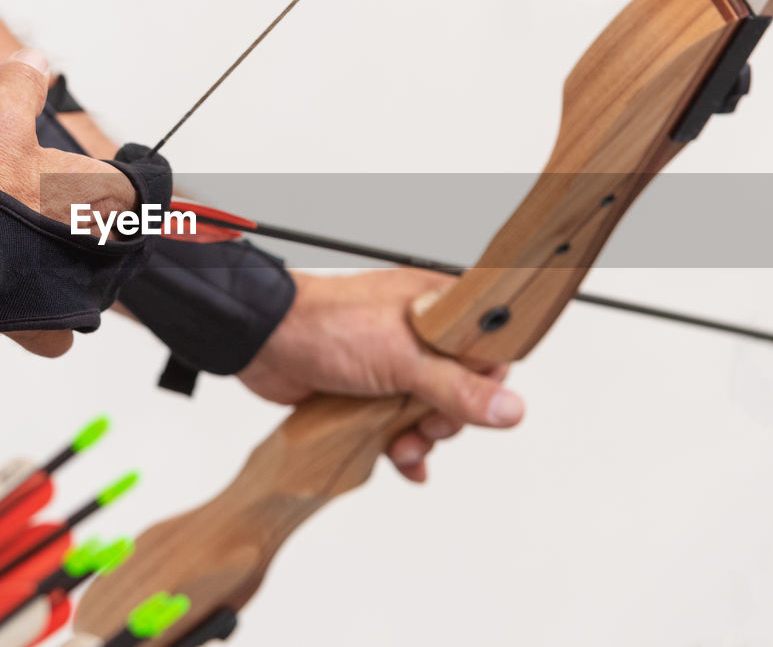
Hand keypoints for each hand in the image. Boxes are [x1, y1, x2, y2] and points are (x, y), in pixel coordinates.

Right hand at [0, 48, 137, 356]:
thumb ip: (22, 85)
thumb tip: (33, 59)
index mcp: (106, 196)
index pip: (150, 186)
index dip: (139, 175)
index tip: (133, 171)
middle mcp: (103, 249)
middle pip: (119, 234)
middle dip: (92, 220)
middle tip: (56, 205)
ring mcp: (78, 291)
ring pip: (92, 280)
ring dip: (70, 264)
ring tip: (30, 245)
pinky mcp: (46, 325)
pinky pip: (63, 330)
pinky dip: (50, 321)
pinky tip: (27, 299)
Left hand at [237, 270, 524, 482]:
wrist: (262, 341)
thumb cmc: (327, 326)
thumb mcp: (402, 359)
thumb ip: (457, 387)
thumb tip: (509, 409)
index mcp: (434, 307)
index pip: (486, 347)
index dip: (485, 381)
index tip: (471, 404)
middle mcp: (417, 333)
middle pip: (460, 387)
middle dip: (446, 418)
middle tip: (426, 428)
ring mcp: (390, 363)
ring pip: (428, 410)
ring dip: (421, 437)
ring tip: (404, 448)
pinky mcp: (366, 390)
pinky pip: (397, 424)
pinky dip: (402, 446)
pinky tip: (404, 464)